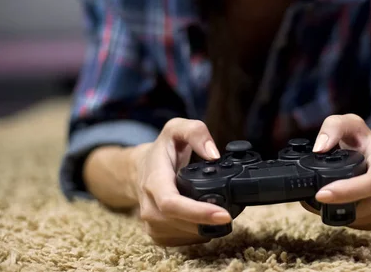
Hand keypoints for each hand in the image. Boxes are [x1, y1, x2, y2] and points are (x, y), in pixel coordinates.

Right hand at [133, 118, 230, 245]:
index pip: (172, 204)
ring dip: (206, 228)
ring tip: (219, 213)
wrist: (140, 169)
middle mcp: (149, 207)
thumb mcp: (176, 128)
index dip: (198, 213)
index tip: (224, 214)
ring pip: (185, 235)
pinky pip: (183, 241)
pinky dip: (199, 233)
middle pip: (181, 224)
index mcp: (154, 182)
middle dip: (209, 222)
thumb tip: (214, 154)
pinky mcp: (158, 235)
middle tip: (230, 213)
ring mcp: (151, 224)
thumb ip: (196, 133)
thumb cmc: (162, 150)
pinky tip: (205, 220)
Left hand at [300, 114, 370, 230]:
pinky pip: (360, 225)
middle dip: (336, 206)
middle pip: (366, 207)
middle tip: (313, 199)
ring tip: (323, 199)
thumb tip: (319, 147)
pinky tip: (336, 204)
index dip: (348, 191)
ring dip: (338, 213)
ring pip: (361, 219)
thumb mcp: (350, 123)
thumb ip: (333, 127)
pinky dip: (344, 217)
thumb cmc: (364, 142)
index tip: (321, 194)